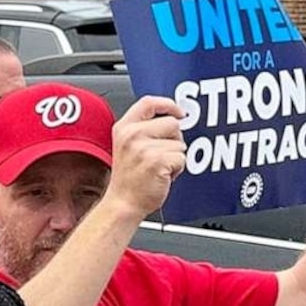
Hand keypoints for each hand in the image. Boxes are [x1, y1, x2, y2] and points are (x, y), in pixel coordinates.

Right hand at [106, 96, 186, 220]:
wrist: (123, 203)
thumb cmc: (129, 179)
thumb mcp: (127, 146)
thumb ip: (144, 128)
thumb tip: (172, 117)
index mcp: (124, 128)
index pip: (149, 103)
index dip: (168, 104)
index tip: (178, 112)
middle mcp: (132, 135)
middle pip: (172, 123)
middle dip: (174, 139)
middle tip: (161, 154)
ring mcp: (143, 148)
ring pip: (179, 143)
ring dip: (175, 157)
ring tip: (159, 167)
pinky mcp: (156, 161)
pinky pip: (181, 159)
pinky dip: (177, 169)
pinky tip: (162, 175)